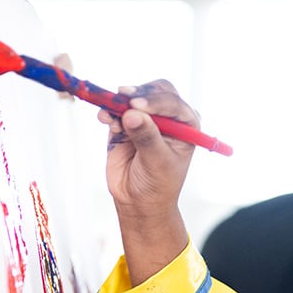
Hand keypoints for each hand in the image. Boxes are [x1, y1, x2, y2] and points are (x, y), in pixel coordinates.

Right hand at [98, 80, 194, 283]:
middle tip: (125, 101)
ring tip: (112, 118)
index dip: (155, 101)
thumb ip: (147, 137)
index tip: (136, 105)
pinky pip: (115, 110)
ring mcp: (145, 118)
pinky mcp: (124, 123)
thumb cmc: (158, 184)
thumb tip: (132, 114)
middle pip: (154, 91)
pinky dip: (108, 111)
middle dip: (139, 94)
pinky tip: (105, 119)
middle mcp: (167, 117)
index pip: (172, 102)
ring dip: (120, 102)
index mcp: (186, 124)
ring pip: (132, 97)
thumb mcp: (158, 162)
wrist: (138, 201)